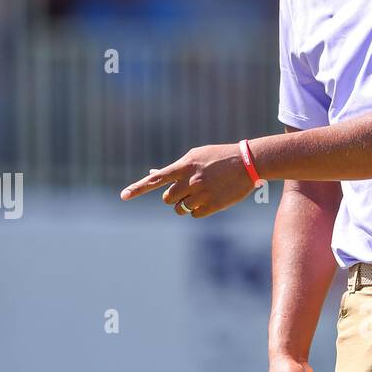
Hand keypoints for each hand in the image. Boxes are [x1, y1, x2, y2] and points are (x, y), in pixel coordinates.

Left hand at [119, 144, 253, 216]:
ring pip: (181, 208)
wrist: (248, 162)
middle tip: (185, 192)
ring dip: (186, 205)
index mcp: (184, 166)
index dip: (138, 188)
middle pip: (168, 199)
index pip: (155, 179)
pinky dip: (198, 211)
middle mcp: (190, 181)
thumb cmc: (219, 158)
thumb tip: (153, 173)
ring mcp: (201, 194)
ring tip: (200, 195)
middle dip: (174, 198)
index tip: (123, 196)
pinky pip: (194, 214)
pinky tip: (210, 200)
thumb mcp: (196, 156)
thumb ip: (176, 167)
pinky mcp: (212, 206)